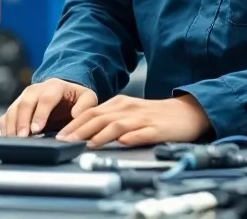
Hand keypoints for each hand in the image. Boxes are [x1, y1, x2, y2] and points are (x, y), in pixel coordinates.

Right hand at [0, 78, 97, 136]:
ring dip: (12, 125)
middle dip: (22, 120)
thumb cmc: (75, 98)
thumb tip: (76, 114)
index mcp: (54, 86)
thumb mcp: (87, 97)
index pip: (46, 98)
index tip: (37, 129)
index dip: (40, 113)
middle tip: (23, 137)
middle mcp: (36, 90)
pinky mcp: (16, 107)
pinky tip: (7, 139)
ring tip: (14, 141)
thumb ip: (85, 105)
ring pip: (13, 109)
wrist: (63, 92)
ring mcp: (24, 98)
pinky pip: (6, 116)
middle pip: (25, 102)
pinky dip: (5, 127)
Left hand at [56, 95, 210, 147]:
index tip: (59, 135)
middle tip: (65, 141)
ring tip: (87, 143)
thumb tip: (86, 131)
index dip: (73, 124)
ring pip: (117, 125)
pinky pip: (141, 133)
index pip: (91, 112)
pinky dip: (130, 137)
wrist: (186, 112)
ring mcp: (142, 118)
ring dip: (100, 134)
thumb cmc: (155, 115)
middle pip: (99, 117)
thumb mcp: (128, 112)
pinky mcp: (156, 129)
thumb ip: (109, 119)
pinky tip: (121, 143)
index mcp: (119, 103)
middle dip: (80, 130)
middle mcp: (128, 108)